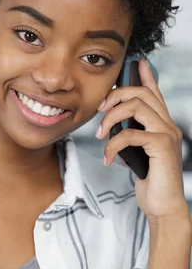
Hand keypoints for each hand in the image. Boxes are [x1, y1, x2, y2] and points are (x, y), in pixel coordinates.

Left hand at [95, 58, 187, 220]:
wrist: (163, 205)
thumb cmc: (150, 180)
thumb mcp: (136, 154)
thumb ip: (130, 137)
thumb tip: (112, 129)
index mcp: (162, 124)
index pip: (155, 93)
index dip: (147, 76)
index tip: (137, 63)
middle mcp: (168, 125)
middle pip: (142, 93)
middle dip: (116, 96)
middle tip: (99, 110)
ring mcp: (167, 134)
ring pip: (137, 106)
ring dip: (112, 117)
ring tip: (101, 134)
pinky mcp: (162, 147)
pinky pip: (132, 134)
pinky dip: (113, 144)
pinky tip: (108, 157)